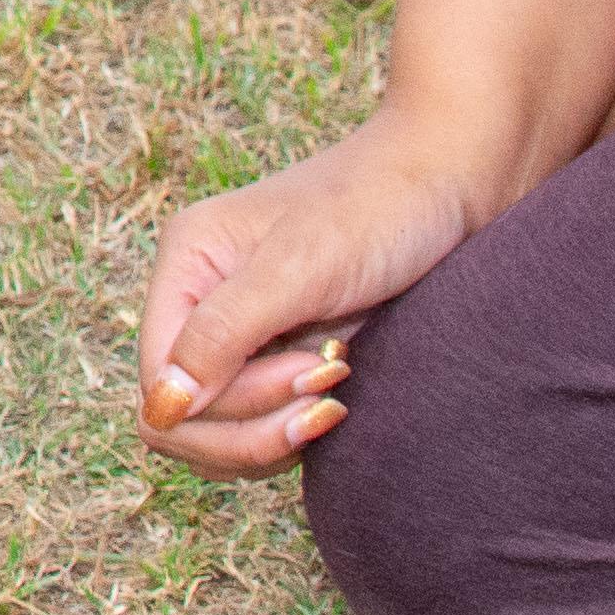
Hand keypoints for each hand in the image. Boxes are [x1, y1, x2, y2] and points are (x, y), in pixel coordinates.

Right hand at [133, 117, 487, 479]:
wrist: (455, 182)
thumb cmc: (379, 207)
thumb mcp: (299, 268)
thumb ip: (224, 334)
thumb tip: (161, 407)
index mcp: (187, 266)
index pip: (159, 380)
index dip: (223, 405)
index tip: (307, 371)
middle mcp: (202, 301)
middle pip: (181, 417)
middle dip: (251, 426)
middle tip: (326, 387)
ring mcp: (243, 332)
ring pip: (218, 432)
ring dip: (274, 432)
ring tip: (336, 388)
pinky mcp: (283, 354)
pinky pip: (259, 425)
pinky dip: (293, 428)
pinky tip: (338, 400)